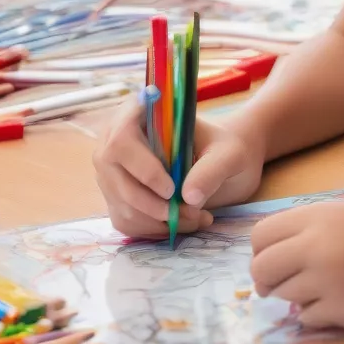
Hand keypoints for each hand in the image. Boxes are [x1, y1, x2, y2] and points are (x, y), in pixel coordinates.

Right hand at [92, 100, 262, 238]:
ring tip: (196, 218)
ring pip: (122, 205)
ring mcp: (114, 170)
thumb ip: (212, 170)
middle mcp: (117, 141)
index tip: (171, 189)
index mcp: (141, 114)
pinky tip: (180, 223)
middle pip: (116, 179)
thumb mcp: (229, 153)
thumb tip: (188, 197)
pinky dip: (154, 230)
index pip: (122, 139)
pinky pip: (125, 221)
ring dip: (158, 221)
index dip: (142, 168)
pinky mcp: (118, 195)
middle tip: (190, 212)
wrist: (223, 159)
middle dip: (154, 204)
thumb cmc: (224, 147)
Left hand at [250, 203, 343, 329]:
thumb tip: (265, 260)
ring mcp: (330, 282)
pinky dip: (317, 313)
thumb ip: (305, 230)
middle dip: (266, 280)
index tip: (274, 259)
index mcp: (317, 217)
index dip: (261, 251)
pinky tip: (342, 299)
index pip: (260, 236)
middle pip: (262, 270)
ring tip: (325, 286)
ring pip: (283, 297)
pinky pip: (308, 319)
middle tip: (281, 283)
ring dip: (295, 296)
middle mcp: (317, 247)